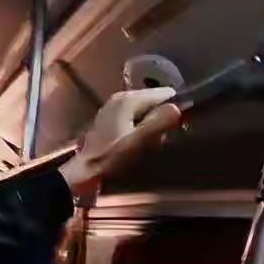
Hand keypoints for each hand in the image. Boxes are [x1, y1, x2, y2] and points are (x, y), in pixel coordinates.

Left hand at [61, 88, 179, 189]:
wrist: (84, 171)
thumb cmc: (111, 157)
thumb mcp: (138, 141)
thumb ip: (159, 122)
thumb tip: (178, 107)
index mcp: (129, 98)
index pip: (164, 93)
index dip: (173, 108)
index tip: (173, 127)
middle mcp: (121, 96)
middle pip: (153, 101)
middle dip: (160, 118)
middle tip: (158, 139)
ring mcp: (113, 106)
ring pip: (143, 109)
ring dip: (149, 124)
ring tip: (146, 143)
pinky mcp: (109, 117)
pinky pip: (132, 116)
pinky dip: (138, 126)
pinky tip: (134, 142)